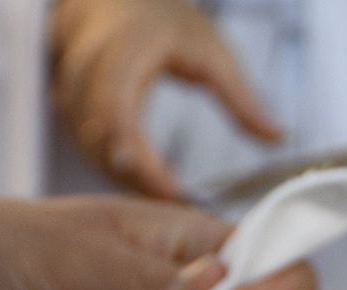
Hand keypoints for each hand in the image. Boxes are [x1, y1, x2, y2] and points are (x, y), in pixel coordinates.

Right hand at [50, 0, 282, 201]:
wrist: (115, 2)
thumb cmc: (164, 23)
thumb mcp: (212, 51)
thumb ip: (240, 97)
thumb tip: (278, 136)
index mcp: (123, 54)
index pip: (118, 114)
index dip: (140, 159)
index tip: (172, 193)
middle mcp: (87, 73)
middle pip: (100, 142)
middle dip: (137, 181)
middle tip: (179, 211)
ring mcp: (70, 91)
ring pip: (91, 151)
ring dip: (127, 182)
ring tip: (168, 204)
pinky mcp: (68, 109)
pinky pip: (88, 150)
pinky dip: (117, 173)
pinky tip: (148, 189)